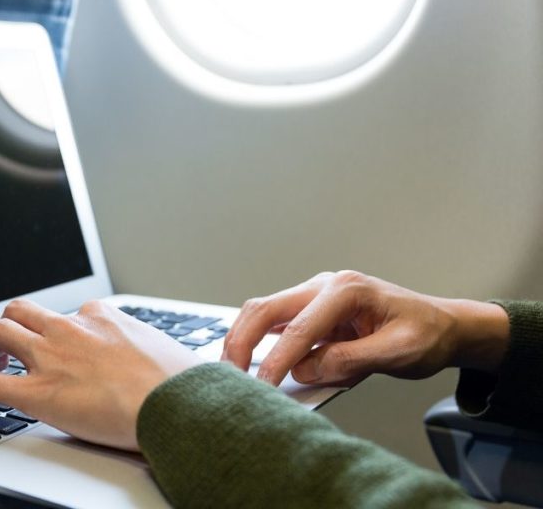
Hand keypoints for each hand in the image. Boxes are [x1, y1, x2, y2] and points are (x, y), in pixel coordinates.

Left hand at [0, 299, 202, 450]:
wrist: (179, 405)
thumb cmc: (182, 385)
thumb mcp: (167, 351)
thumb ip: (151, 351)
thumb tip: (172, 363)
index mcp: (103, 318)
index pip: (72, 312)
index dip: (61, 330)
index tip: (62, 344)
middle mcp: (72, 329)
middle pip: (24, 310)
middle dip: (12, 325)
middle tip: (11, 347)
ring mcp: (52, 357)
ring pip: (1, 332)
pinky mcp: (38, 392)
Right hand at [222, 270, 509, 386]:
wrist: (441, 325)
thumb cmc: (426, 335)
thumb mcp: (400, 353)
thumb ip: (352, 360)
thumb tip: (305, 369)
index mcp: (347, 291)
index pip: (300, 328)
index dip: (278, 360)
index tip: (264, 387)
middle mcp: (324, 285)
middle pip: (265, 308)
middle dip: (241, 342)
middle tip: (230, 376)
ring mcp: (314, 295)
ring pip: (262, 312)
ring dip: (243, 340)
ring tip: (233, 372)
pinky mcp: (309, 309)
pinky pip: (274, 323)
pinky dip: (256, 341)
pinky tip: (250, 363)